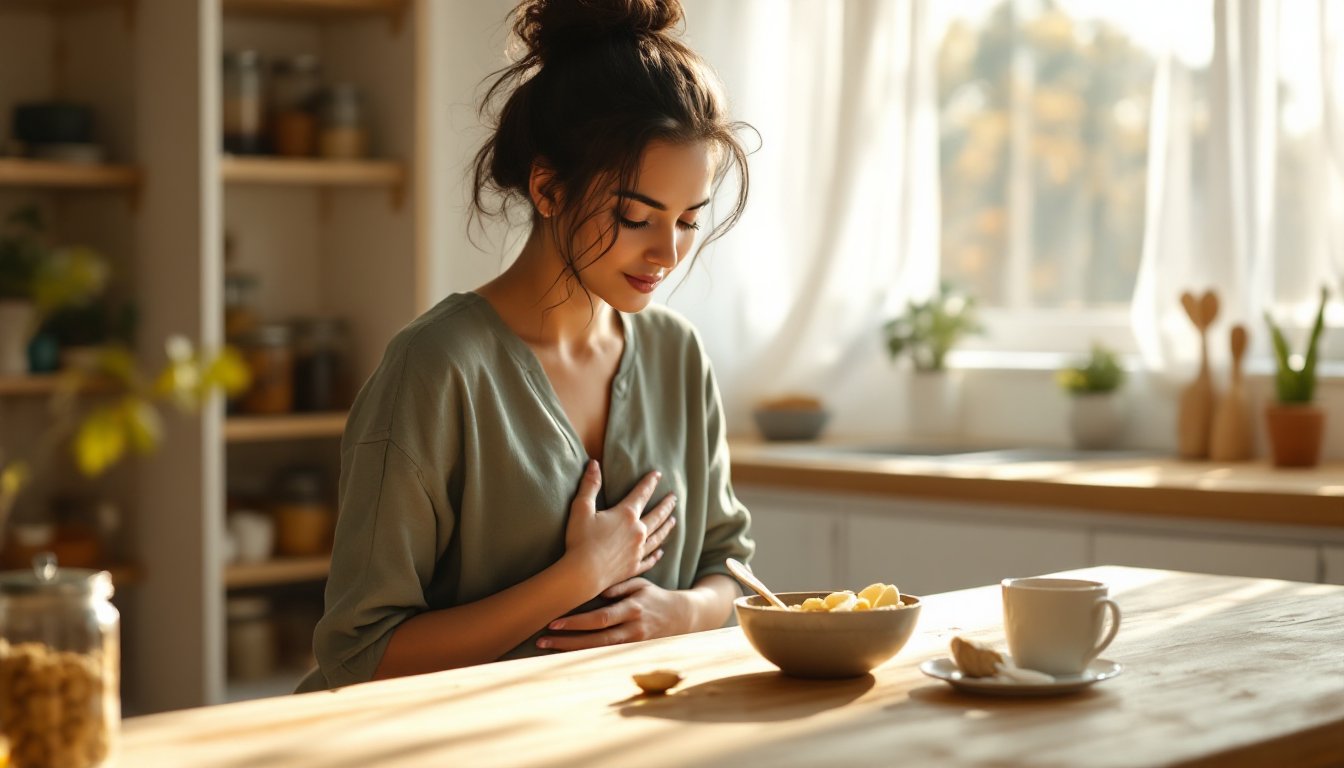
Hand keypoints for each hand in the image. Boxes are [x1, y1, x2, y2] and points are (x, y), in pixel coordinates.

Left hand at [538, 578, 690, 650]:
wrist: (681, 617)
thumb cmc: (654, 597)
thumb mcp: (640, 584)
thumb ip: (618, 586)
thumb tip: (595, 589)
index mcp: (633, 609)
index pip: (600, 618)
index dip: (577, 622)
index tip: (554, 622)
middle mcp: (633, 629)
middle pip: (596, 639)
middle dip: (567, 641)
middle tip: (542, 639)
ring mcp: (633, 644)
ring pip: (598, 651)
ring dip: (572, 650)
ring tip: (547, 648)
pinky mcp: (632, 652)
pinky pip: (605, 655)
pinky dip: (585, 655)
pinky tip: (565, 655)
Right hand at [563, 461, 676, 594]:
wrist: (583, 574)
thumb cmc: (580, 540)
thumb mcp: (581, 508)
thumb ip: (590, 485)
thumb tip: (594, 464)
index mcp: (626, 515)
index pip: (642, 493)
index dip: (650, 482)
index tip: (658, 475)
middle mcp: (638, 531)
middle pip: (657, 515)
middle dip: (666, 505)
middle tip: (674, 498)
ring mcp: (638, 550)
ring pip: (658, 536)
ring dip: (667, 527)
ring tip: (673, 521)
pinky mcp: (634, 567)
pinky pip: (650, 559)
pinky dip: (657, 555)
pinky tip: (661, 552)